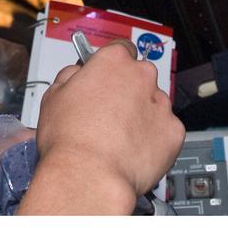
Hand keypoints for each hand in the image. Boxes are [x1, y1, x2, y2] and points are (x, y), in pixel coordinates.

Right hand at [19, 39, 184, 213]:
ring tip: (120, 139)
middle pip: (140, 77)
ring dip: (142, 116)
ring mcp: (161, 104)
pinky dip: (154, 139)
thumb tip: (77, 74)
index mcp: (113, 62)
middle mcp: (142, 76)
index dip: (112, 66)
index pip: (120, 50)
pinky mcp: (174, 132)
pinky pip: (166, 131)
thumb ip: (70, 76)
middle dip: (128, 92)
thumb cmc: (69, 139)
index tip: (107, 77)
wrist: (89, 176)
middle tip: (109, 115)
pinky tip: (134, 151)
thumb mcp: (53, 96)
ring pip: (154, 104)